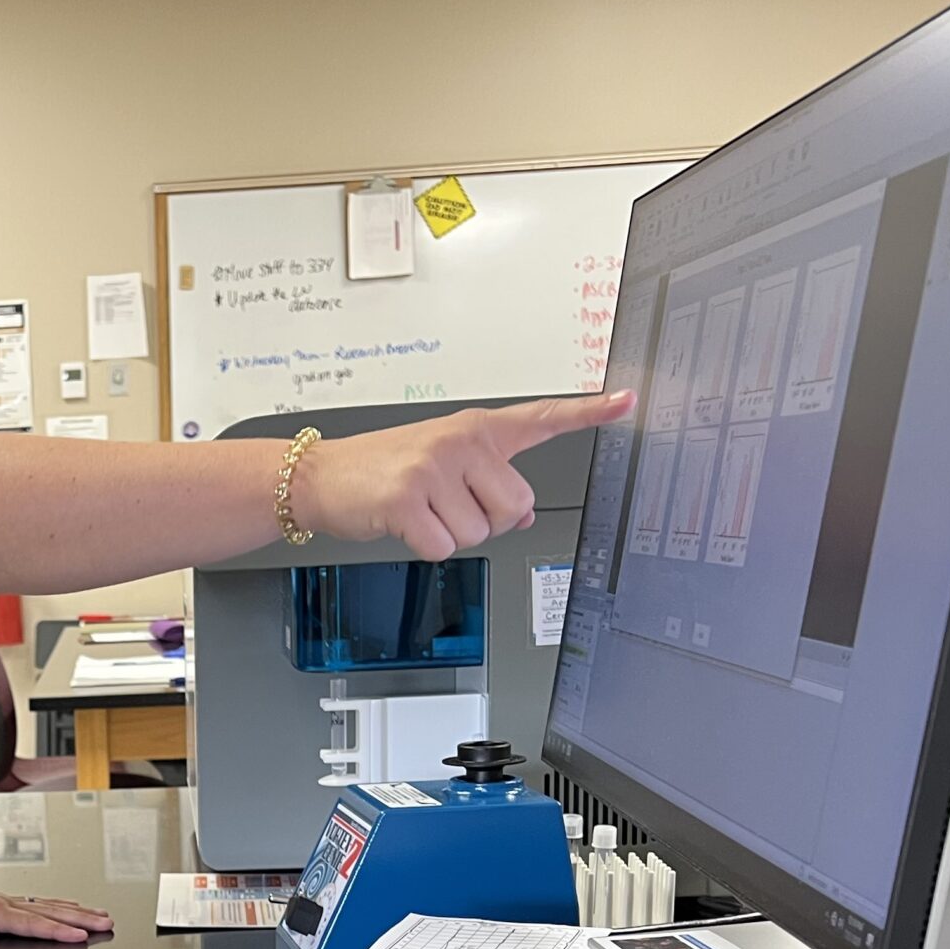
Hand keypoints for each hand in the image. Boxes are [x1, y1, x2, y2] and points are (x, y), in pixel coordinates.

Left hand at [0, 874, 110, 948]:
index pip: (30, 923)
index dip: (56, 931)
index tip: (79, 936)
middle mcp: (4, 904)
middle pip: (49, 913)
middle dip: (80, 920)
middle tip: (106, 924)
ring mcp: (8, 901)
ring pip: (50, 907)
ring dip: (77, 912)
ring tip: (101, 917)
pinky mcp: (7, 902)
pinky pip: (41, 903)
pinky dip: (61, 906)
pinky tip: (73, 909)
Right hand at [297, 390, 633, 561]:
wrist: (321, 477)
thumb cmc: (382, 469)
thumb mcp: (442, 465)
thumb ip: (489, 482)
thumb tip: (525, 513)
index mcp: (476, 429)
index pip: (541, 417)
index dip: (589, 413)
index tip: (627, 401)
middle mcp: (461, 441)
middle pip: (516, 504)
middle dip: (485, 520)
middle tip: (448, 506)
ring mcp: (436, 467)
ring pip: (480, 531)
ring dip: (451, 534)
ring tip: (421, 511)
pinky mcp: (410, 498)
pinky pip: (445, 546)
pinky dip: (425, 547)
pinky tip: (405, 524)